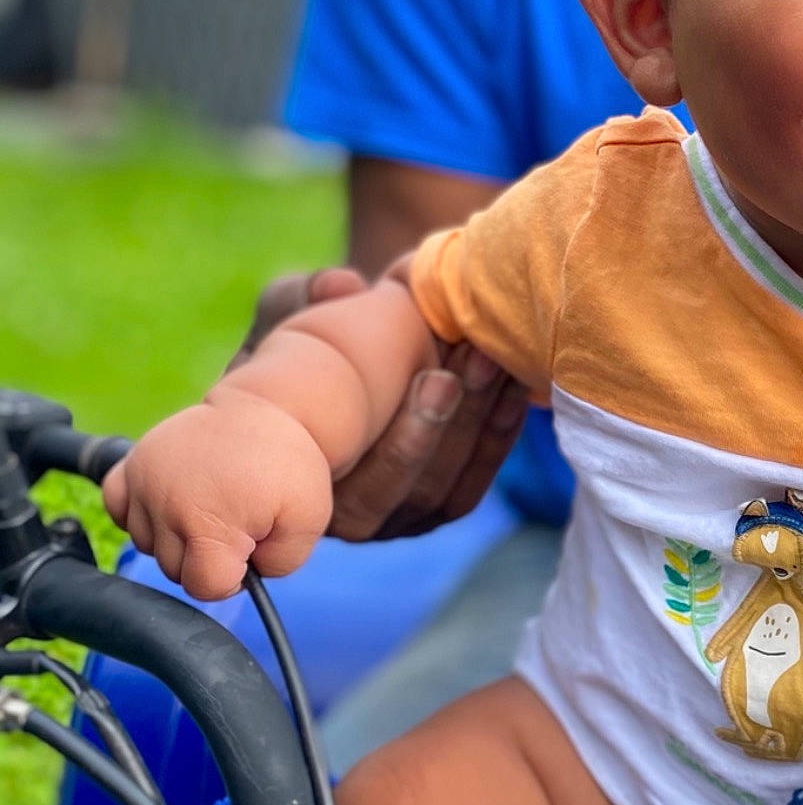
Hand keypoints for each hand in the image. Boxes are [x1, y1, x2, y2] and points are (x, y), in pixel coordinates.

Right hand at [102, 392, 334, 600]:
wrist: (265, 410)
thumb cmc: (287, 466)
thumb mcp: (307, 521)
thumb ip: (279, 564)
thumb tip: (245, 576)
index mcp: (208, 523)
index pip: (203, 586)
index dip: (231, 579)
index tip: (248, 552)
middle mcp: (166, 505)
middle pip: (175, 569)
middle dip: (208, 557)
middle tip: (237, 521)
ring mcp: (142, 482)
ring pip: (147, 544)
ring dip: (176, 537)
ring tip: (211, 505)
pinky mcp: (129, 465)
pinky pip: (118, 508)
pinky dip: (141, 513)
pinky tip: (172, 502)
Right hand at [235, 269, 528, 540]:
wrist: (334, 363)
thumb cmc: (296, 340)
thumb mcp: (286, 313)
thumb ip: (299, 299)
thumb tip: (341, 285)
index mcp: (295, 481)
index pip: (358, 481)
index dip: (406, 437)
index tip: (437, 377)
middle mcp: (344, 518)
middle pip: (412, 489)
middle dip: (454, 425)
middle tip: (479, 359)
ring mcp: (393, 519)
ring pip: (445, 491)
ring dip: (481, 426)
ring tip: (499, 362)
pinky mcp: (431, 508)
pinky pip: (470, 485)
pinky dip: (497, 438)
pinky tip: (515, 389)